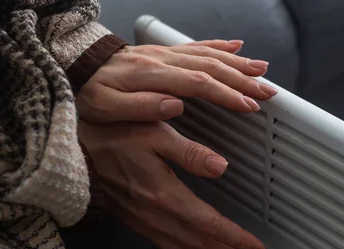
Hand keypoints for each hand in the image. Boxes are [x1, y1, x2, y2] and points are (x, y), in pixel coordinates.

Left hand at [76, 40, 277, 123]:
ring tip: (263, 71)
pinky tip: (236, 47)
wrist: (76, 66)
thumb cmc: (90, 92)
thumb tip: (176, 105)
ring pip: (209, 55)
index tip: (248, 105)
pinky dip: (220, 46)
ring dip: (238, 63)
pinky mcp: (163, 52)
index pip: (199, 83)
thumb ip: (141, 107)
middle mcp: (163, 60)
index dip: (227, 94)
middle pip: (211, 67)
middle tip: (267, 92)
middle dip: (243, 80)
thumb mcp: (107, 108)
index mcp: (152, 75)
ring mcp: (165, 53)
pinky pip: (196, 45)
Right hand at [78, 119, 267, 248]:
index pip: (209, 225)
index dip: (235, 238)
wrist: (72, 151)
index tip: (256, 248)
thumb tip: (221, 167)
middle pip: (199, 245)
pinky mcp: (134, 221)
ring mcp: (142, 222)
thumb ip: (189, 152)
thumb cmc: (112, 135)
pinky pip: (166, 245)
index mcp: (164, 195)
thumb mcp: (154, 133)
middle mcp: (154, 216)